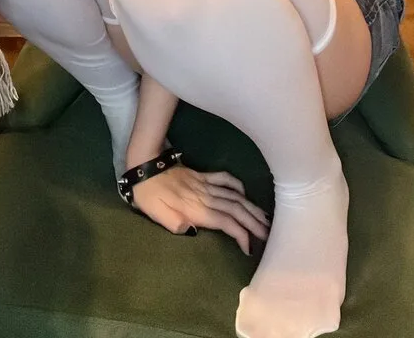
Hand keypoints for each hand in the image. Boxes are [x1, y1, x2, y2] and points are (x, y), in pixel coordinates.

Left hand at [130, 165, 269, 255]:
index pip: (226, 223)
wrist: (145, 166)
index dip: (241, 234)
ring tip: (264, 217)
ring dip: (251, 207)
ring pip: (234, 195)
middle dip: (254, 222)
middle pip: (236, 209)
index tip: (250, 248)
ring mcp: (206, 184)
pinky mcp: (202, 175)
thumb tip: (194, 232)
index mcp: (196, 210)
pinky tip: (244, 192)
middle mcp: (206, 197)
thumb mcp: (157, 215)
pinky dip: (237, 185)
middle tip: (268, 234)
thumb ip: (176, 224)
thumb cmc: (149, 195)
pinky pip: (225, 179)